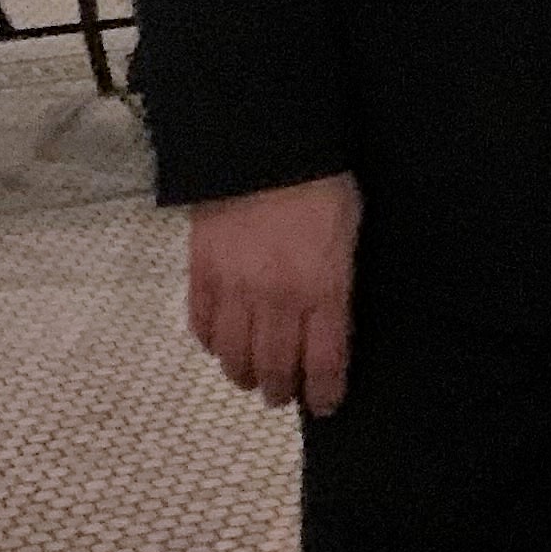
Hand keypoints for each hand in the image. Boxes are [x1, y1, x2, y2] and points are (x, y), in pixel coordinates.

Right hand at [187, 172, 361, 414]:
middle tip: (283, 397)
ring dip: (244, 375)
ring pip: (235, 355)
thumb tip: (333, 320)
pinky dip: (211, 343)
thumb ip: (339, 283)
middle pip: (276, 367)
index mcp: (323, 290)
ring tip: (251, 379)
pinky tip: (219, 346)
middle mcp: (278, 301)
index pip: (325, 361)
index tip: (326, 405)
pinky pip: (202, 325)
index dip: (325, 391)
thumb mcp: (349, 235)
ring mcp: (235, 290)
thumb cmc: (323, 186)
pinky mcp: (201, 274)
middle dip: (281, 390)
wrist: (264, 147)